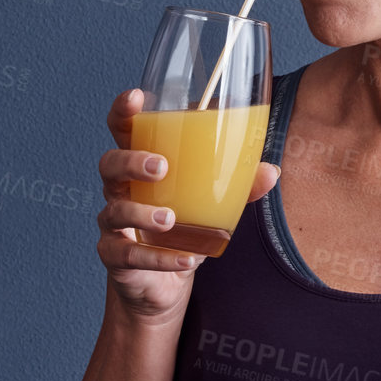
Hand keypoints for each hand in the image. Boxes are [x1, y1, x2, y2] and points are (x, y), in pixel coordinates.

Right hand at [96, 87, 280, 322]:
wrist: (162, 283)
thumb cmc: (183, 229)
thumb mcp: (212, 203)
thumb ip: (238, 185)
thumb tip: (270, 171)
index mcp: (141, 165)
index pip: (124, 131)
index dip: (124, 112)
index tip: (136, 97)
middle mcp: (121, 190)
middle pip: (110, 164)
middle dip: (132, 161)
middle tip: (161, 166)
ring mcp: (114, 224)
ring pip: (114, 211)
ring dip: (142, 212)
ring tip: (170, 219)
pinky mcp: (116, 257)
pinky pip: (129, 256)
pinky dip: (158, 258)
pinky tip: (186, 258)